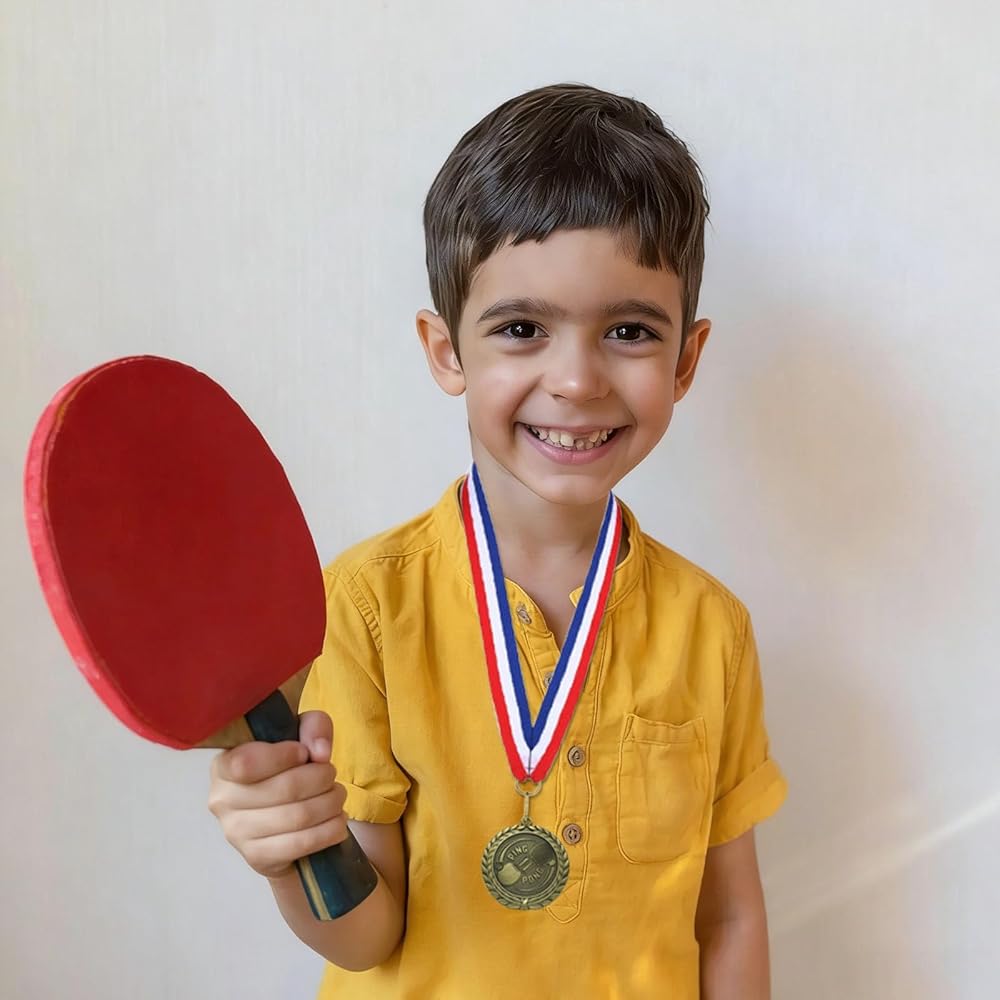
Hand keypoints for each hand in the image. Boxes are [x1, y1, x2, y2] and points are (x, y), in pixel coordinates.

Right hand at [207, 710, 347, 878]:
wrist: (279, 816)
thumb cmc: (286, 766)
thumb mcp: (300, 733)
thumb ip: (313, 727)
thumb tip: (320, 752)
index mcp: (223, 765)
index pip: (246, 763)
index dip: (283, 756)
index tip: (304, 753)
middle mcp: (222, 800)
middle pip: (285, 788)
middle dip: (321, 778)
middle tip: (331, 774)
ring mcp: (236, 833)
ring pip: (298, 816)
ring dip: (330, 803)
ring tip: (337, 796)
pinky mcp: (257, 858)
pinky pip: (302, 844)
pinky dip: (329, 830)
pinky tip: (336, 820)